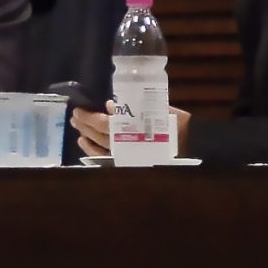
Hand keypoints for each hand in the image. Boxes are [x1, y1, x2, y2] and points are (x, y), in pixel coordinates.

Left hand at [73, 103, 193, 158]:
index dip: (90, 117)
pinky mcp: (128, 162)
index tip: (79, 108)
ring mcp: (126, 156)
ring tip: (77, 127)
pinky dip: (92, 151)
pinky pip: (105, 159)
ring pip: (99, 147)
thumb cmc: (176, 125)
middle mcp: (126, 144)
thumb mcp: (158, 110)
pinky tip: (83, 143)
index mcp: (133, 129)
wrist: (193, 146)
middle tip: (75, 115)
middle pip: (98, 135)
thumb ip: (134, 107)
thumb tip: (109, 105)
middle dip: (84, 125)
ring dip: (85, 137)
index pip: (104, 123)